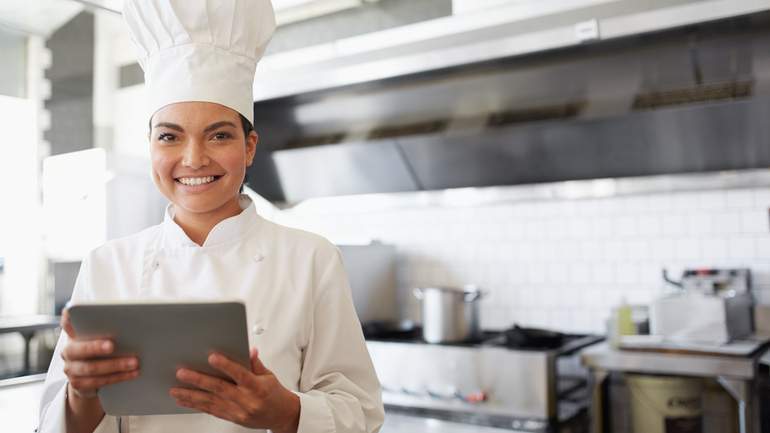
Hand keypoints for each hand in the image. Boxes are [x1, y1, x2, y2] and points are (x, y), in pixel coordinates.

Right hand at [60, 309, 139, 399]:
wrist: (90, 379)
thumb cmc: (101, 351)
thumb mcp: (103, 337)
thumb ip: (108, 327)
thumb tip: (129, 317)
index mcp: (74, 335)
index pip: (67, 323)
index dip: (69, 318)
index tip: (73, 311)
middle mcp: (68, 351)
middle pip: (77, 349)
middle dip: (95, 347)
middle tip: (112, 345)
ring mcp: (71, 369)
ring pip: (91, 368)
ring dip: (115, 365)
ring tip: (134, 362)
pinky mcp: (78, 384)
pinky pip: (99, 382)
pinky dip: (119, 377)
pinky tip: (133, 373)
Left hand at [171, 348, 299, 432]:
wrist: (280, 415)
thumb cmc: (274, 393)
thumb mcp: (269, 375)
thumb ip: (255, 363)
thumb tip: (249, 350)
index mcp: (258, 387)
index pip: (240, 374)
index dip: (226, 366)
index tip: (211, 357)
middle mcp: (247, 401)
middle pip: (220, 389)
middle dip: (199, 380)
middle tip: (182, 373)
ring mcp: (238, 412)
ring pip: (211, 402)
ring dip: (191, 395)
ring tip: (176, 389)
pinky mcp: (232, 418)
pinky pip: (212, 411)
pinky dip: (196, 405)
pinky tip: (185, 400)